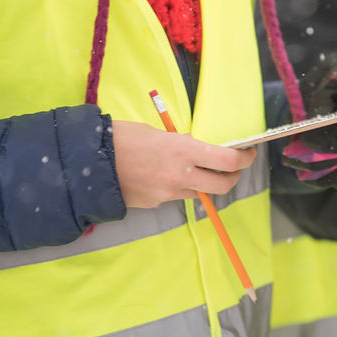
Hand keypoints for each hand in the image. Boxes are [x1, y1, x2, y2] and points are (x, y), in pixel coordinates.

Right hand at [111, 120, 255, 207]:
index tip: (248, 153)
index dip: (244, 159)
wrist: (88, 164)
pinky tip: (163, 175)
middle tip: (232, 167)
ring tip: (196, 168)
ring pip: (200, 192)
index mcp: (183, 151)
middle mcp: (181, 175)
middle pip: (223, 185)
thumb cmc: (121, 138)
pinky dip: (178, 187)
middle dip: (233, 177)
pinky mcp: (156, 203)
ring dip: (205, 183)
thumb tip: (196, 146)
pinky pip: (176, 196)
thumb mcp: (156, 132)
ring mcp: (168, 193)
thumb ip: (181, 142)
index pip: (228, 160)